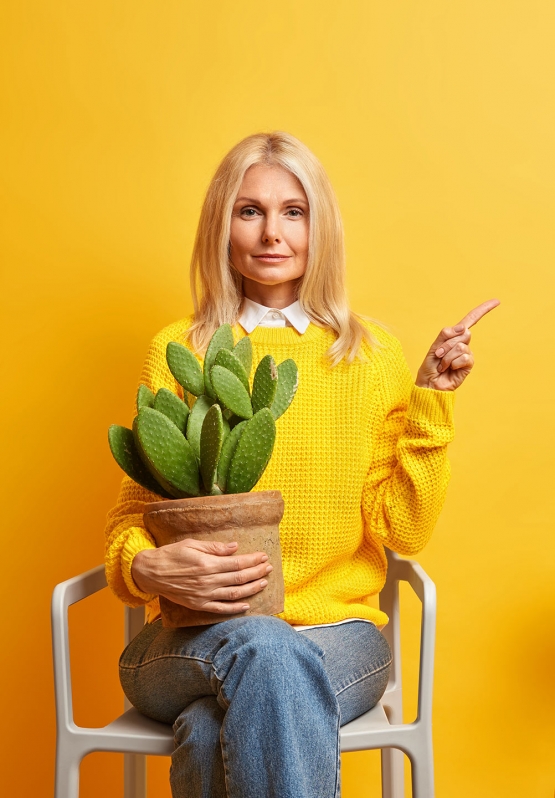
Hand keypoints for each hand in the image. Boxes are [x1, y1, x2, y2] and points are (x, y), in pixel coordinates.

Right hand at [131, 538, 272, 614]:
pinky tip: (246, 605)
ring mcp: (204, 595)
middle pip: (239, 578)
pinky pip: (220, 609)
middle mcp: (208, 581)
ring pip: (234, 594)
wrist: (151, 573)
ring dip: (251, 589)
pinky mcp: (198, 605)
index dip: (253, 560)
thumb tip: (235, 547)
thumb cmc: (171, 555)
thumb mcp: (192, 544)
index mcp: (207, 564)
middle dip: (256, 572)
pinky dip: (235, 608)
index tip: (263, 557)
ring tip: (263, 583)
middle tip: (268, 568)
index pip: (237, 563)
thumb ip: (215, 548)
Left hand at [415, 299, 499, 390]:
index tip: (497, 301)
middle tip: (439, 355)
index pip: (471, 320)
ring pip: (461, 346)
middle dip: (447, 344)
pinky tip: (449, 369)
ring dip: (447, 356)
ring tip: (442, 365)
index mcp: (454, 336)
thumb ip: (446, 335)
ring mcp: (467, 353)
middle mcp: (463, 343)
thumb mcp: (435, 347)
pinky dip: (453, 363)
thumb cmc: (430, 367)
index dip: (483, 310)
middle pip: (463, 333)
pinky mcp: (469, 364)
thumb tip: (464, 327)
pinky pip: (464, 357)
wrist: (429, 384)